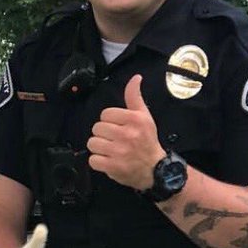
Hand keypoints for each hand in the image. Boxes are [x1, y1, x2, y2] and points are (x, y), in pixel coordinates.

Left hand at [87, 75, 163, 190]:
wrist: (155, 169)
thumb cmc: (148, 142)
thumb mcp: (145, 116)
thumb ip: (135, 97)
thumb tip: (135, 78)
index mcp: (135, 120)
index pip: (105, 114)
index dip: (110, 121)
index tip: (118, 127)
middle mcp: (127, 134)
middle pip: (97, 128)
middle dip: (104, 134)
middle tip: (115, 140)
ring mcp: (119, 151)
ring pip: (92, 143)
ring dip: (99, 148)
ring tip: (111, 150)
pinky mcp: (112, 166)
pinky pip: (93, 160)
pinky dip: (98, 162)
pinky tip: (109, 160)